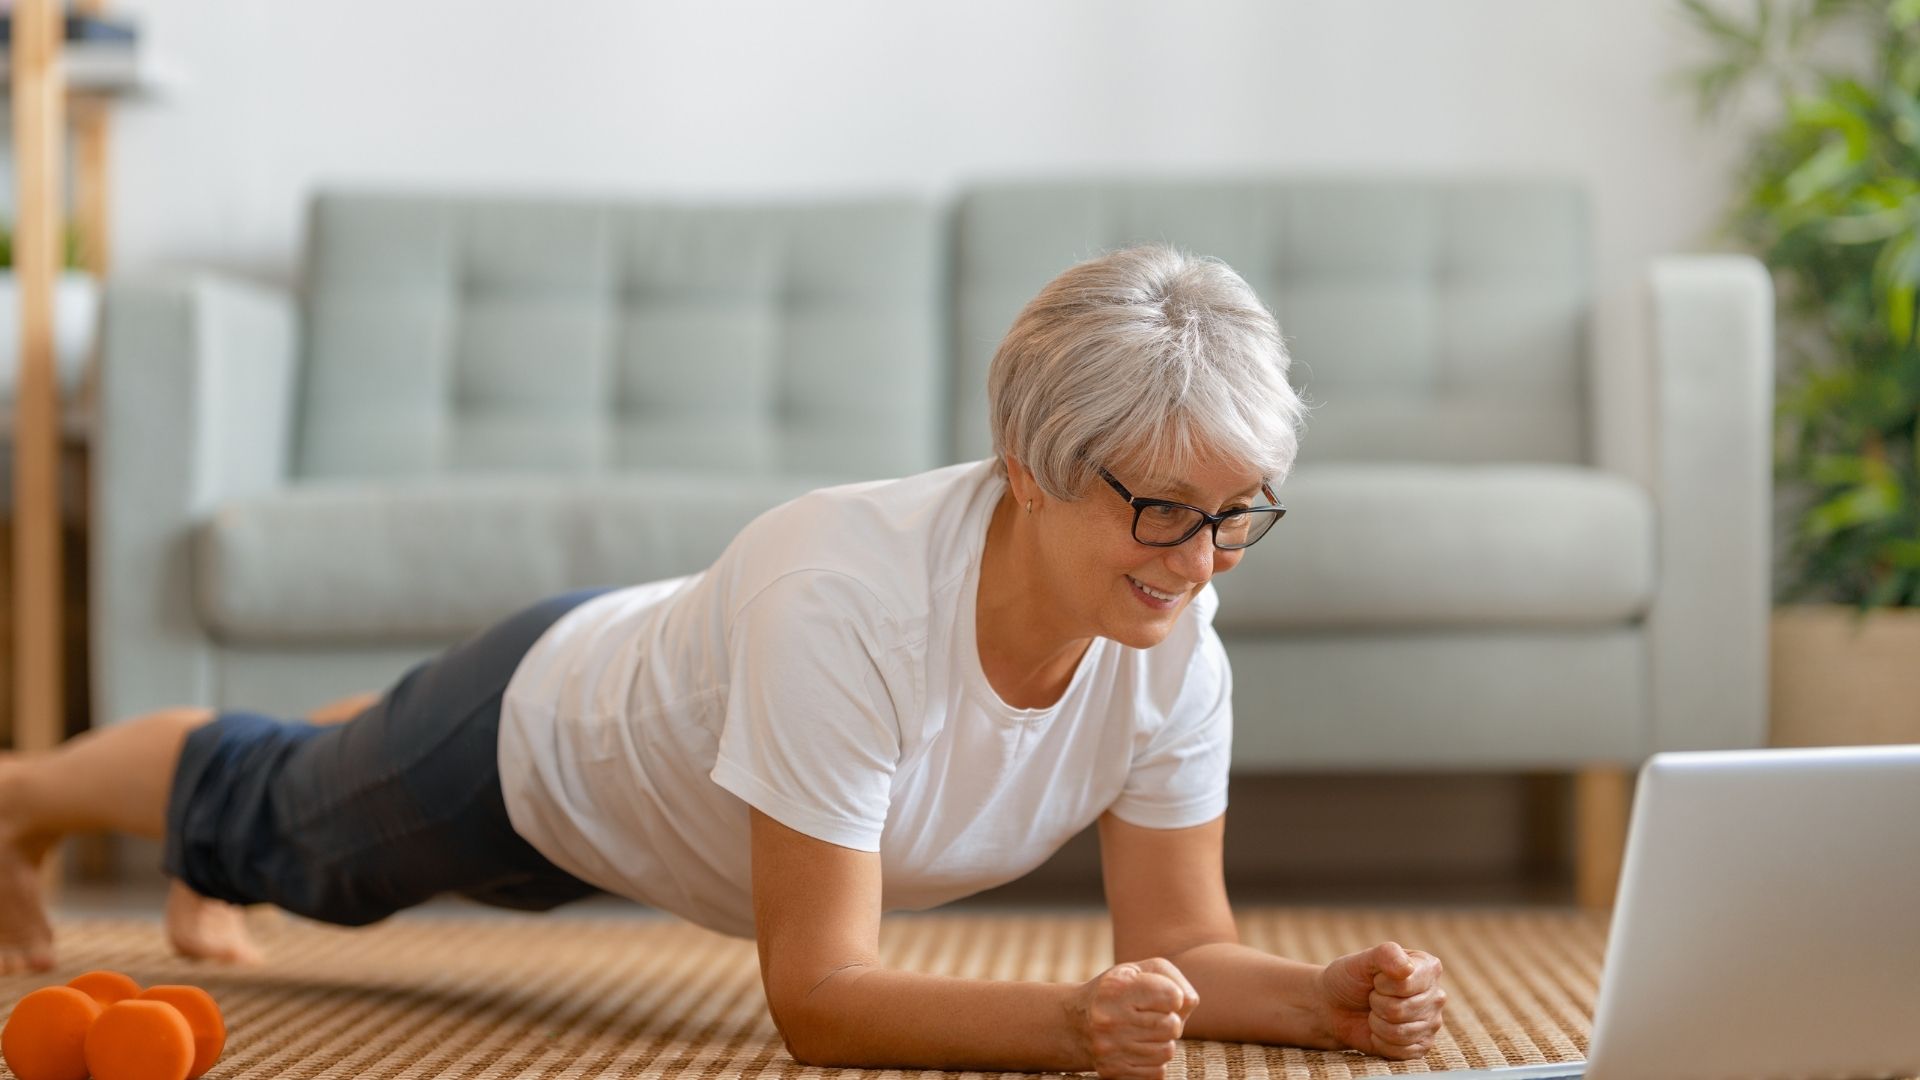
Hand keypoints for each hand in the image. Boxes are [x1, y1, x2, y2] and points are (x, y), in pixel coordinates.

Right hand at [1072, 958, 1199, 1079]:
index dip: (1173, 996)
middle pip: (1172, 1027)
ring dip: (1162, 1042)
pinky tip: (1138, 1050)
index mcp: (1116, 987)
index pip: (1172, 997)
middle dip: (1170, 1021)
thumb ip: (1171, 979)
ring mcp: (1109, 1048)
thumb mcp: (1138, 971)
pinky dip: (1154, 1062)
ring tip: (1144, 1033)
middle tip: (1153, 1017)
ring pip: (1166, 1052)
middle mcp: (1109, 1019)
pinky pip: (1157, 1073)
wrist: (1075, 1023)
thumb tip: (1187, 1002)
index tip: (1161, 997)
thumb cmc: (1118, 992)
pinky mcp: (1112, 1072)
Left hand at [1314, 941, 1446, 1059]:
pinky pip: (1401, 1052)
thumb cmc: (1351, 979)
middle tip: (1373, 998)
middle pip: (1401, 1010)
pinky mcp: (1423, 1046)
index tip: (1376, 980)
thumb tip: (1407, 969)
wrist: (1336, 1007)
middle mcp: (1436, 995)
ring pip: (1400, 1033)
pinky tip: (1379, 1031)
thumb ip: (1386, 954)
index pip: (1406, 983)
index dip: (1382, 984)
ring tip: (1376, 1013)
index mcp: (1428, 968)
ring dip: (1377, 1024)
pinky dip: (1381, 1042)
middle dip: (1377, 1005)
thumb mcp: (1362, 960)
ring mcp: (1432, 1023)